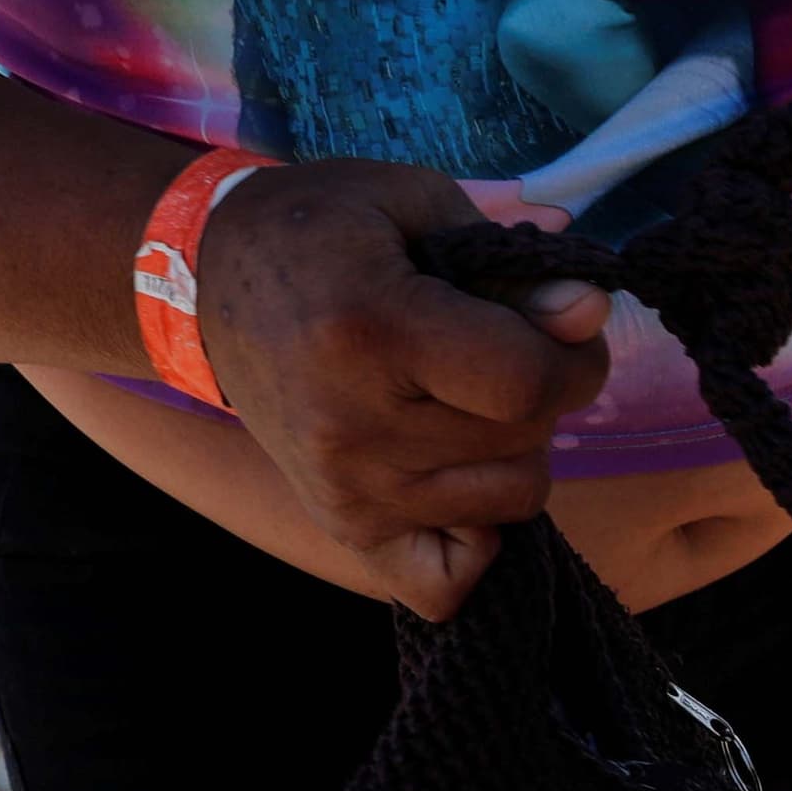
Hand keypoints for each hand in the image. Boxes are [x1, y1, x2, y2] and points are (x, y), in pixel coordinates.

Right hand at [193, 158, 611, 619]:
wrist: (201, 279)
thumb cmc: (320, 228)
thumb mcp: (414, 204)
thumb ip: (511, 266)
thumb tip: (590, 313)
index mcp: (369, 332)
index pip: (528, 385)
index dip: (573, 357)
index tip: (560, 327)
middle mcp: (353, 426)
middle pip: (525, 441)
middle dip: (540, 394)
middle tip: (491, 354)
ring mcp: (346, 489)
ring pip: (512, 501)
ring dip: (516, 452)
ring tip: (466, 404)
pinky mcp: (342, 525)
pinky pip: (445, 586)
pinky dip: (476, 542)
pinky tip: (460, 482)